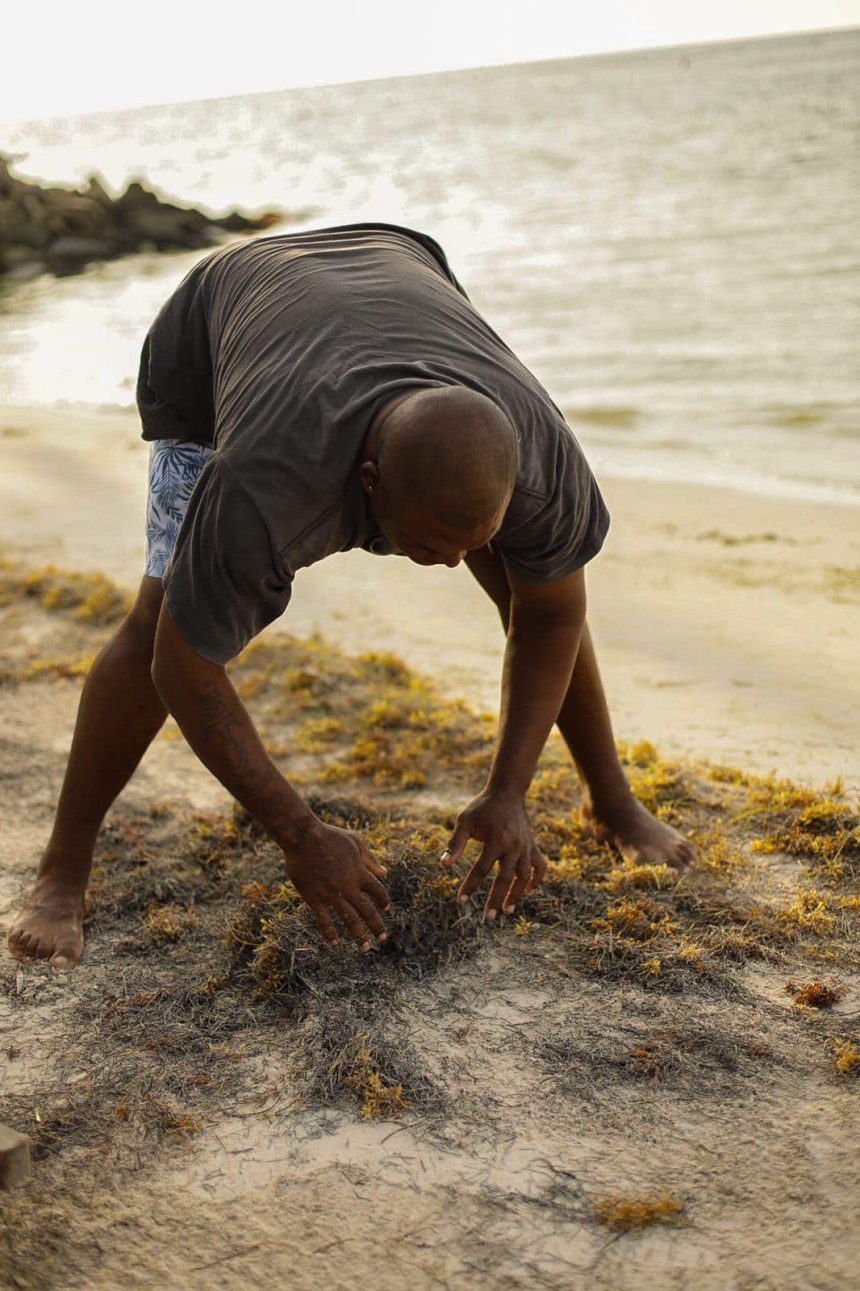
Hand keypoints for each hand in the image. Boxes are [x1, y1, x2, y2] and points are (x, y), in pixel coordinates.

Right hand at [283, 820, 389, 948]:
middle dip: (376, 926)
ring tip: (365, 947)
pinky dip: (330, 933)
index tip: (386, 908)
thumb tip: (384, 873)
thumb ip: (370, 860)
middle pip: (367, 911)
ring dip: (359, 935)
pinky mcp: (314, 898)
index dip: (384, 901)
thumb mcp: (355, 842)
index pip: (378, 892)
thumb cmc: (330, 836)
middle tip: (382, 938)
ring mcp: (331, 894)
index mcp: (360, 872)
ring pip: (349, 920)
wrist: (303, 837)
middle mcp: (348, 887)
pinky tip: (335, 943)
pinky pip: (324, 921)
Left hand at [440, 788, 547, 918]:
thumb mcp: (465, 820)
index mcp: (495, 840)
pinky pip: (540, 866)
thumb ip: (455, 843)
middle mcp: (513, 845)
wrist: (507, 791)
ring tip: (508, 910)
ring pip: (525, 876)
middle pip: (505, 878)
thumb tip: (443, 866)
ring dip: (517, 894)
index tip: (461, 900)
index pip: (481, 869)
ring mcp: (526, 846)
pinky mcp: (533, 845)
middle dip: (496, 899)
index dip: (470, 886)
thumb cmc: (482, 807)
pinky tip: (528, 891)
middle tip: (489, 916)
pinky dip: (536, 879)